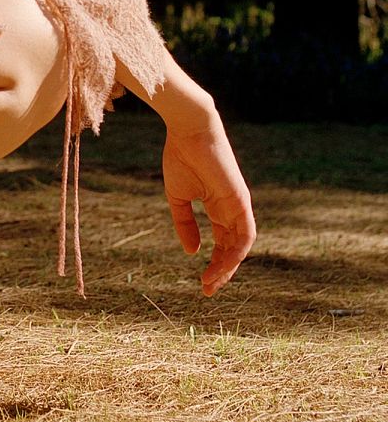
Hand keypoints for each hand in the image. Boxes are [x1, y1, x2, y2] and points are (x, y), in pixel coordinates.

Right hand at [162, 113, 255, 296]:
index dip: (215, 264)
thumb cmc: (181, 158)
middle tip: (207, 290)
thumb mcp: (178, 198)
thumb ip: (185, 224)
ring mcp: (239, 206)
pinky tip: (221, 264)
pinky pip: (244, 233)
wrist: (189, 131)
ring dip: (228, 267)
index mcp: (218, 207)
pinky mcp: (241, 200)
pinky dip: (235, 252)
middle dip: (222, 272)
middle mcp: (232, 210)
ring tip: (211, 282)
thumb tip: (192, 252)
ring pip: (240, 246)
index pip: (223, 243)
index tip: (203, 284)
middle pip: (233, 249)